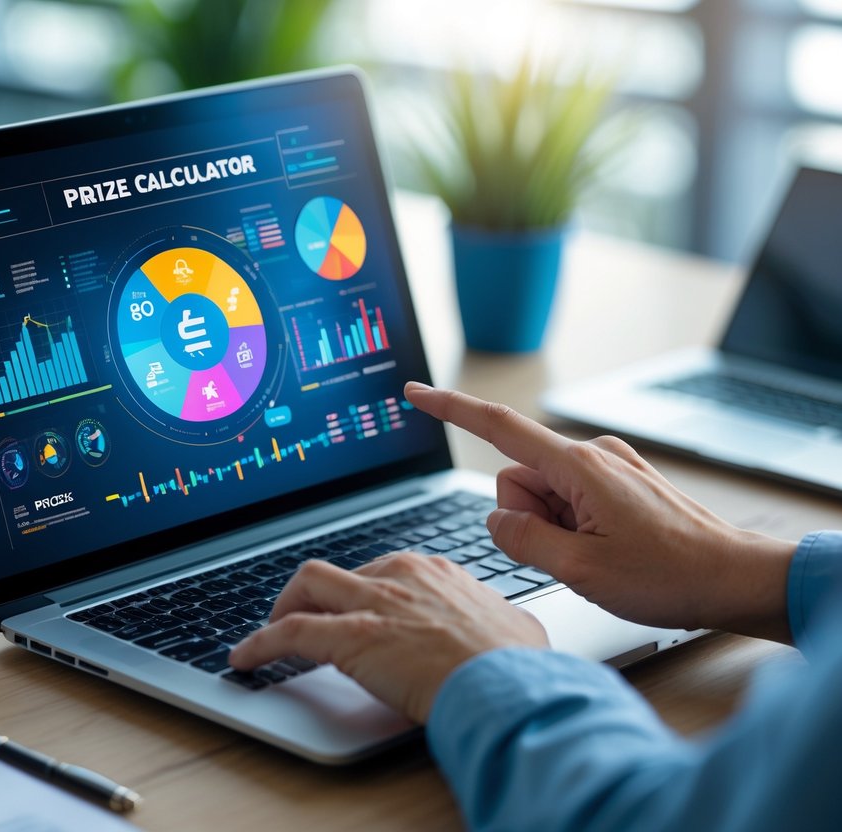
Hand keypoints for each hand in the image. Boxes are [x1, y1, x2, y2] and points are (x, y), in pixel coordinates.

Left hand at [229, 553, 548, 723]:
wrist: (509, 686)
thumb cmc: (518, 665)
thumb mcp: (513, 626)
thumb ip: (495, 619)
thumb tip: (506, 629)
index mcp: (434, 571)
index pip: (378, 570)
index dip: (356, 594)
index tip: (349, 612)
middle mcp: (399, 575)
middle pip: (336, 572)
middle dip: (314, 597)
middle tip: (305, 622)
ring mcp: (373, 602)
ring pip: (307, 584)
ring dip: (283, 608)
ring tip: (270, 633)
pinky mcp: (351, 636)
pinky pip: (289, 631)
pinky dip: (260, 643)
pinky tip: (246, 658)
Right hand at [404, 383, 796, 641]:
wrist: (736, 579)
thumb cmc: (670, 575)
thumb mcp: (581, 569)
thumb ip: (522, 541)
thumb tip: (497, 522)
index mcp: (578, 466)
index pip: (497, 428)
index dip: (450, 409)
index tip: (415, 392)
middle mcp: (592, 454)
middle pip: (518, 480)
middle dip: (527, 520)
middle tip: (573, 554)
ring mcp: (609, 467)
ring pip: (543, 495)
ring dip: (553, 529)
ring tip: (598, 556)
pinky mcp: (620, 482)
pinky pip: (569, 499)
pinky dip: (572, 527)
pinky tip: (610, 550)